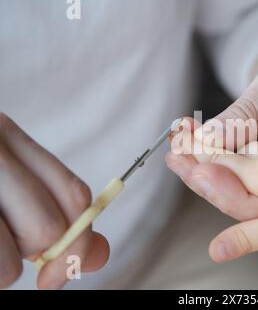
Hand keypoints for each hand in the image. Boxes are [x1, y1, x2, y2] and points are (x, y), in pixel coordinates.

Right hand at [0, 113, 108, 288]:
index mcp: (12, 138)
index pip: (75, 194)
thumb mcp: (13, 185)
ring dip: (9, 263)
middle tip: (15, 247)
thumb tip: (100, 254)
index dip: (82, 238)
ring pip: (21, 254)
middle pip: (52, 228)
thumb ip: (60, 212)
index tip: (68, 269)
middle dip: (41, 252)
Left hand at [167, 24, 257, 288]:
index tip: (201, 172)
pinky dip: (212, 152)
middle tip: (179, 160)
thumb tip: (209, 141)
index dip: (241, 191)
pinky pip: (242, 166)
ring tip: (176, 149)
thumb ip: (254, 109)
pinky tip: (187, 138)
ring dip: (207, 168)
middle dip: (216, 184)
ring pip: (249, 185)